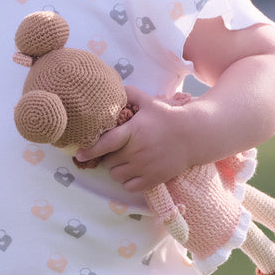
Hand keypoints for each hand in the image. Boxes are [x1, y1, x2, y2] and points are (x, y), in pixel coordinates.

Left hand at [74, 85, 202, 192]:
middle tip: (117, 150)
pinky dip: (128, 181)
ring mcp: (145, 167)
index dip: (90, 150)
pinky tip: (133, 171)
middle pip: (109, 161)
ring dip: (117, 169)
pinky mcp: (153, 179)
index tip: (79, 154)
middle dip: (109, 156)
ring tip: (125, 160)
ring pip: (116, 175)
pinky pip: (129, 187)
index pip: (105, 143)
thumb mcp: (149, 102)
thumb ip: (130, 94)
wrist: (194, 135)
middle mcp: (137, 152)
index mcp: (133, 132)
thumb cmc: (169, 117)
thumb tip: (114, 87)